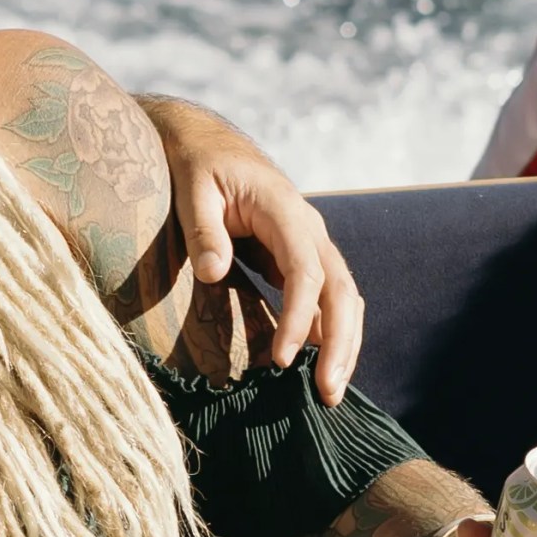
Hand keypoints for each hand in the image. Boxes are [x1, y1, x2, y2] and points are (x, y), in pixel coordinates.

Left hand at [151, 101, 364, 395]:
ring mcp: (311, 243)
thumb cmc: (196, 164)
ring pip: (344, 299)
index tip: (281, 360)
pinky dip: (328, 333)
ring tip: (329, 394)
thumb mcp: (191, 189)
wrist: (207, 143)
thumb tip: (214, 273)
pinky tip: (317, 369)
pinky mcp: (302, 258)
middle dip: (340, 343)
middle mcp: (309, 228)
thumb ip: (203, 230)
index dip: (299, 317)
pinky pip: (327, 299)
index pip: (306, 271)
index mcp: (284, 209)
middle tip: (327, 394)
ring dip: (342, 345)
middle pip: (342, 290)